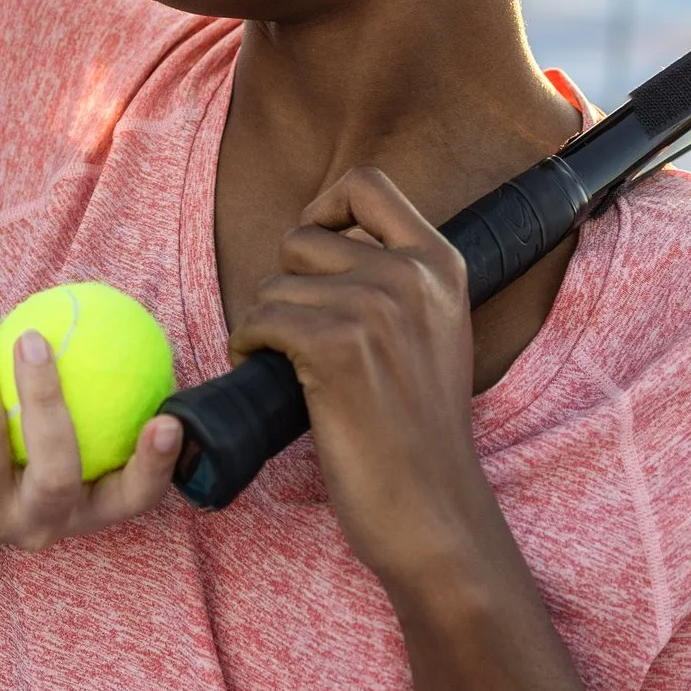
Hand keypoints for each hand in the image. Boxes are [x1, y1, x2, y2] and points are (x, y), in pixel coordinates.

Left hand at [0, 307, 178, 552]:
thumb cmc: (19, 451)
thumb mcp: (61, 441)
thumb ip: (96, 403)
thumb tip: (134, 328)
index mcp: (83, 510)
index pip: (131, 498)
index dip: (155, 466)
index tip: (169, 421)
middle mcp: (37, 524)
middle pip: (53, 472)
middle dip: (46, 401)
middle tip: (37, 338)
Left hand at [228, 166, 500, 589]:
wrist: (432, 506)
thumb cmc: (419, 429)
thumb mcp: (435, 331)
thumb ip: (400, 280)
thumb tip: (329, 240)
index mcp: (441, 263)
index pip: (366, 184)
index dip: (325, 206)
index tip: (315, 249)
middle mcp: (410, 275)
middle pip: (303, 238)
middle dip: (287, 285)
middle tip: (300, 335)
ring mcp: (374, 308)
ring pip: (273, 286)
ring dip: (266, 325)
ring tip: (290, 365)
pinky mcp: (335, 348)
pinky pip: (259, 320)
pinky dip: (249, 346)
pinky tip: (268, 372)